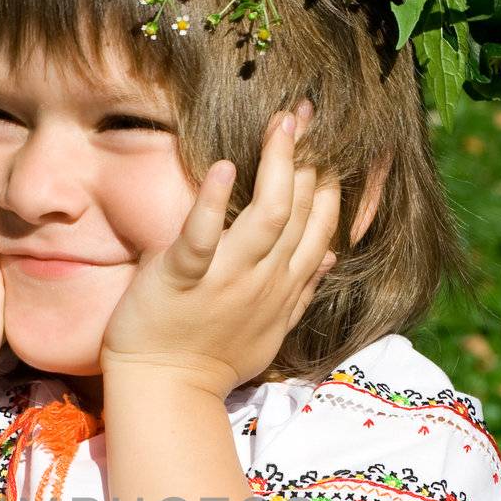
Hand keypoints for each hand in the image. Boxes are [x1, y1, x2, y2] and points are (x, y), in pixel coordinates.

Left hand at [99, 100, 340, 398]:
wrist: (167, 389)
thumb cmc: (215, 358)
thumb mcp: (272, 328)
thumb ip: (301, 290)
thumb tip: (332, 259)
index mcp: (284, 286)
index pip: (322, 225)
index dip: (332, 180)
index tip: (331, 141)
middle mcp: (264, 279)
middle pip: (299, 211)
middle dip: (309, 158)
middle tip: (309, 112)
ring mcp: (225, 280)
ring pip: (267, 217)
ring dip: (277, 167)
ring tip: (282, 125)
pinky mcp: (182, 279)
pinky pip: (201, 239)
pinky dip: (211, 204)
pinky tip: (222, 166)